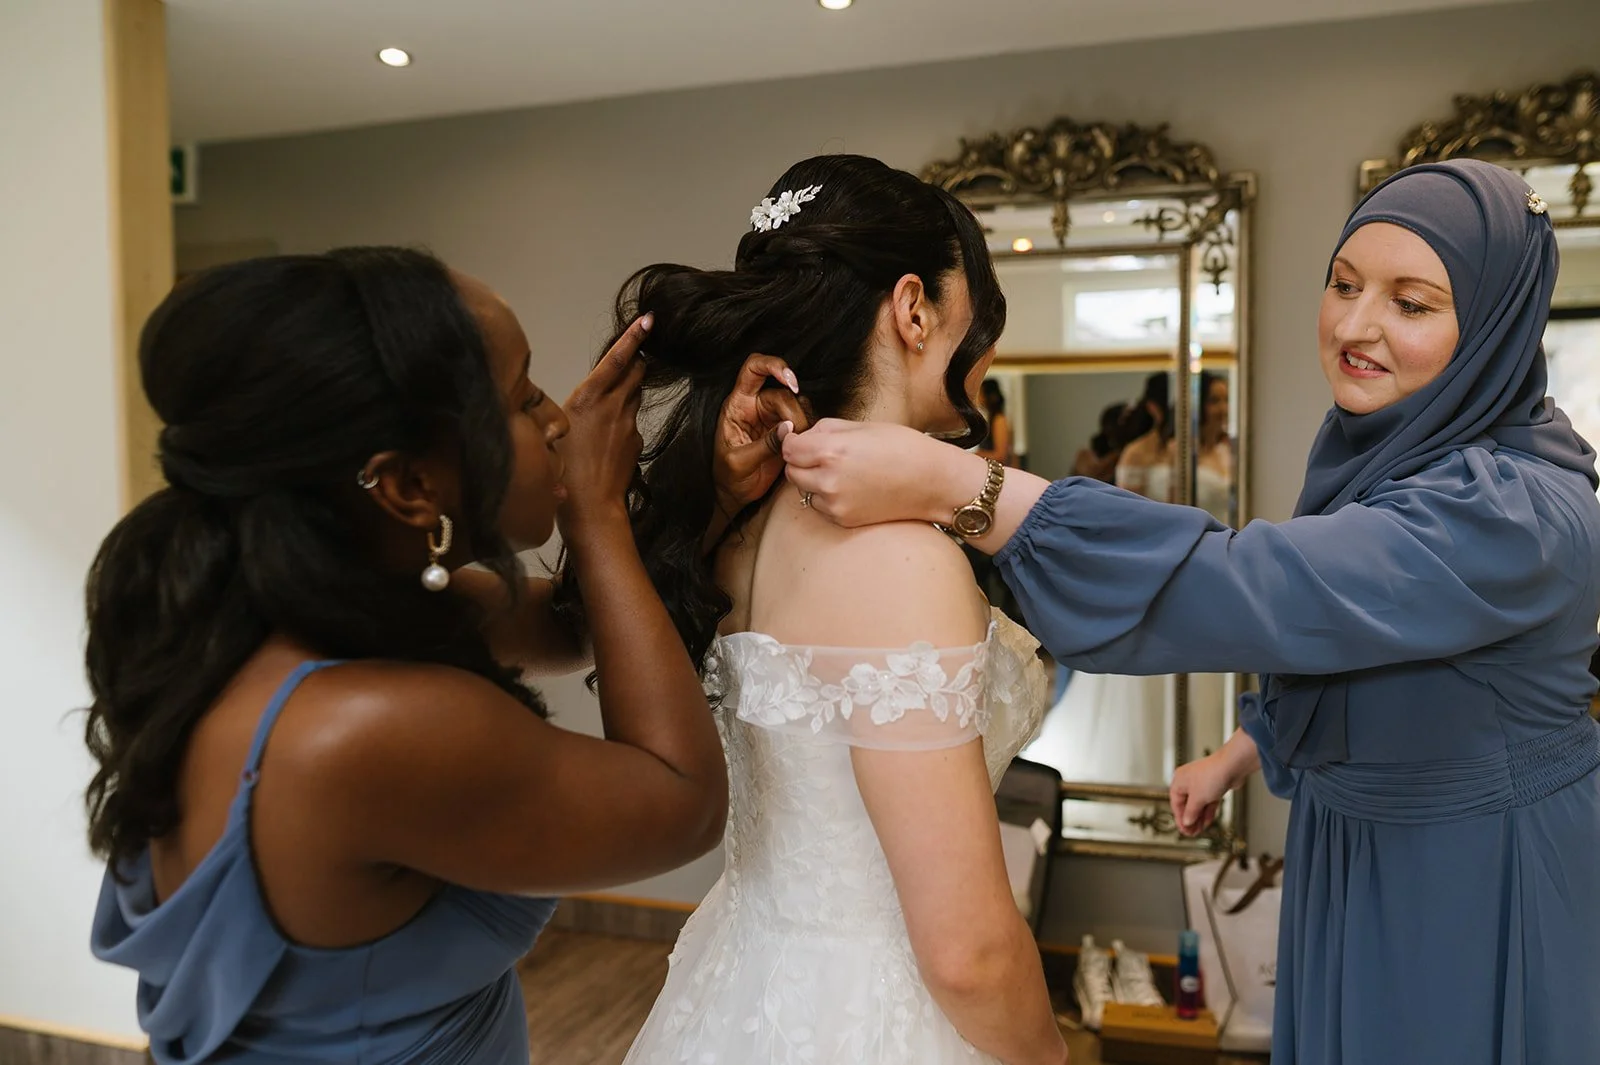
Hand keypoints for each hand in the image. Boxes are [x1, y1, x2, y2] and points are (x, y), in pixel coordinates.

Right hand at [557, 315, 648, 529]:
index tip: (649, 320)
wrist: (589, 506)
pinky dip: (624, 424)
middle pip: (635, 373)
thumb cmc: (561, 469)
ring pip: (634, 397)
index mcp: (588, 397)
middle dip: (635, 363)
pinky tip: (609, 443)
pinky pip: (632, 424)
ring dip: (627, 394)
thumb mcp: (556, 427)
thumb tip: (591, 399)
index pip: (617, 359)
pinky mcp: (637, 442)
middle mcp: (612, 406)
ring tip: (609, 409)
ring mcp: (628, 424)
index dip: (633, 337)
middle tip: (631, 359)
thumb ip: (579, 406)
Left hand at [712, 354, 809, 514]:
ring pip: (797, 406)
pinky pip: (803, 420)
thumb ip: (764, 445)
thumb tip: (788, 428)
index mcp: (738, 405)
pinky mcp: (786, 431)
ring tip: (795, 445)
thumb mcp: (740, 462)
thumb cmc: (729, 477)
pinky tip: (800, 446)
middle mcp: (756, 406)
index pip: (753, 368)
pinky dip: (807, 431)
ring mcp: (772, 417)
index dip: (773, 366)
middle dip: (792, 412)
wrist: (735, 495)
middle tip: (794, 435)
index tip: (790, 381)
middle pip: (783, 393)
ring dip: (802, 423)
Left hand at [782, 419, 986, 527]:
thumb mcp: (862, 426)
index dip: (794, 441)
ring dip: (813, 481)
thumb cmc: (903, 447)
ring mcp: (836, 504)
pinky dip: (828, 497)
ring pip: (804, 490)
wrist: (932, 481)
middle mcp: (829, 480)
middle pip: (791, 471)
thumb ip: (825, 430)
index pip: (789, 449)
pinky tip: (852, 487)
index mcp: (831, 451)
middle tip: (823, 454)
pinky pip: (821, 506)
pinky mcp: (844, 519)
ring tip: (843, 472)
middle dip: (801, 461)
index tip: (802, 439)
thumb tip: (802, 435)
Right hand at [1169, 732, 1255, 835]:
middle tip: (1192, 832)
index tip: (1184, 830)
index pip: (1176, 804)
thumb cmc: (1211, 775)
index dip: (1180, 818)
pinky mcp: (1214, 786)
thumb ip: (1191, 813)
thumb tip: (1187, 821)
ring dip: (1199, 817)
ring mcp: (1202, 783)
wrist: (1232, 766)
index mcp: (1179, 781)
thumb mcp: (1197, 799)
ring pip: (1199, 804)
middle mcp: (1189, 781)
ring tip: (1200, 829)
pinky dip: (1207, 811)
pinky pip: (1208, 801)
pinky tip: (1207, 821)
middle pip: (1187, 805)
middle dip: (1190, 819)